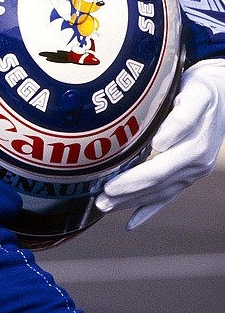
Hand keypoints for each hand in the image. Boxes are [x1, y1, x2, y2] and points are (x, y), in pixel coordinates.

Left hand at [96, 59, 224, 229]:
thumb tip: (160, 143)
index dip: (133, 181)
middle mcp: (195, 165)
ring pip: (159, 194)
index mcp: (194, 149)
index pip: (158, 171)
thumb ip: (180, 119)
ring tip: (105, 207)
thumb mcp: (195, 96)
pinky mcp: (188, 173)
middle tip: (99, 202)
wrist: (222, 94)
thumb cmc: (201, 91)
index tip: (109, 186)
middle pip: (156, 186)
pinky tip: (132, 222)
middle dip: (126, 195)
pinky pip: (168, 196)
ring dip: (131, 203)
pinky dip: (149, 209)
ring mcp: (192, 172)